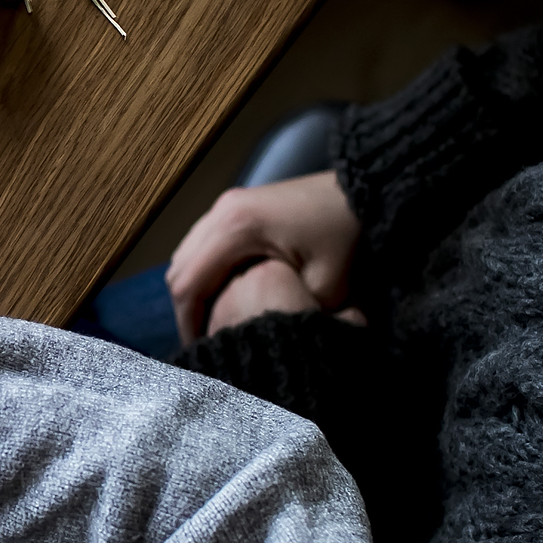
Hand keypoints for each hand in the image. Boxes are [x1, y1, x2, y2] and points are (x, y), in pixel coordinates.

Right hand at [167, 171, 360, 345]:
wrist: (363, 191)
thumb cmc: (345, 238)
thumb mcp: (324, 288)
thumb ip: (285, 311)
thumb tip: (258, 337)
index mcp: (235, 229)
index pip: (188, 283)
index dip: (188, 322)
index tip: (202, 351)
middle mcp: (220, 212)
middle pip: (178, 268)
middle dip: (186, 308)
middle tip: (205, 340)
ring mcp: (224, 206)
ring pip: (187, 254)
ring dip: (194, 287)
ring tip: (213, 319)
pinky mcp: (234, 206)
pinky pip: (202, 243)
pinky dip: (204, 271)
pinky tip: (225, 293)